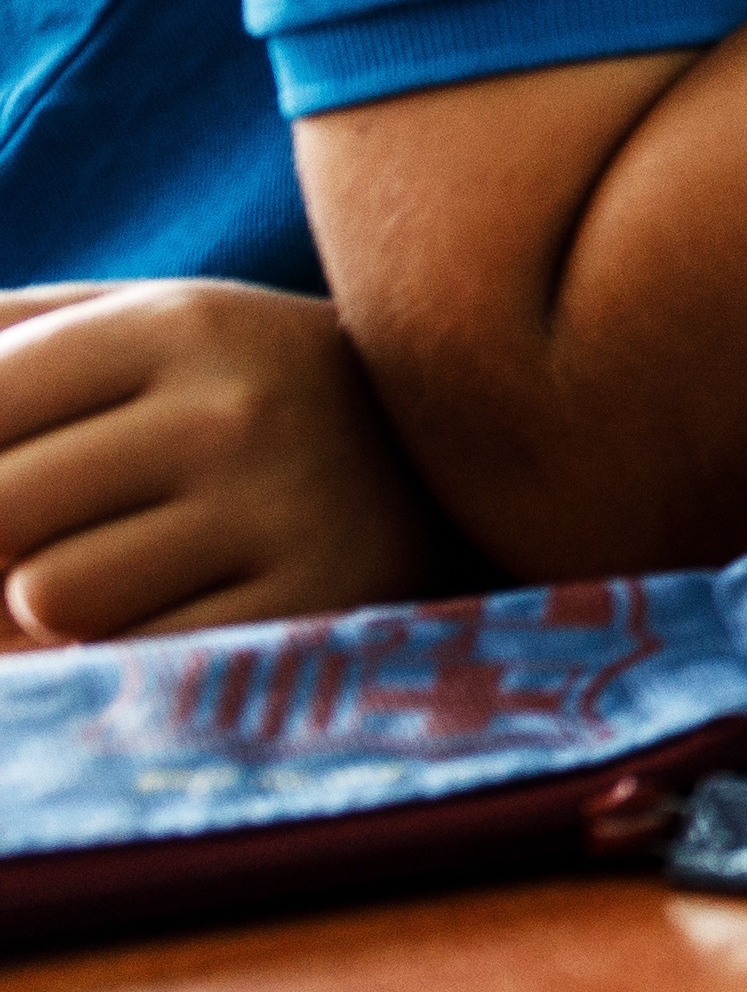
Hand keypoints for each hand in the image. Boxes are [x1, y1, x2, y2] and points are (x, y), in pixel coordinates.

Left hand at [0, 281, 453, 642]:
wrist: (456, 470)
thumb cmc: (234, 402)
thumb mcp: (140, 333)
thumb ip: (3, 338)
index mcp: (180, 323)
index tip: (1, 488)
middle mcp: (239, 410)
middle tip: (19, 548)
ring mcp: (288, 516)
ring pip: (48, 598)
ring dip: (33, 616)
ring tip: (82, 588)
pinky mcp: (313, 616)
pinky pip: (132, 668)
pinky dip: (108, 663)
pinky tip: (153, 624)